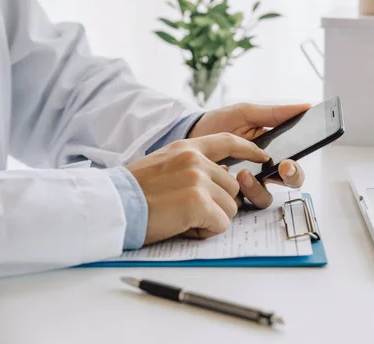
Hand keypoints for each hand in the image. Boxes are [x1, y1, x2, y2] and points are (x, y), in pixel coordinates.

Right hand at [126, 133, 268, 243]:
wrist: (112, 205)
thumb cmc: (133, 192)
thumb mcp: (163, 165)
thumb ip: (192, 166)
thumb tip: (220, 176)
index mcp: (187, 148)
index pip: (227, 141)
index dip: (248, 149)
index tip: (262, 156)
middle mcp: (196, 160)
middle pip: (232, 187)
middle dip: (217, 204)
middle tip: (188, 211)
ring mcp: (198, 180)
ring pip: (230, 208)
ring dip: (211, 219)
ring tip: (182, 218)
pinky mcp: (199, 203)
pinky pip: (221, 225)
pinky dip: (205, 232)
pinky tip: (182, 227)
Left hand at [188, 102, 310, 207]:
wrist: (188, 135)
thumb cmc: (218, 123)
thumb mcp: (246, 114)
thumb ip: (275, 113)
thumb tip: (307, 107)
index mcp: (272, 153)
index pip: (293, 167)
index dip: (296, 169)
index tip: (287, 163)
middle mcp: (263, 172)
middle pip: (287, 185)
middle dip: (288, 179)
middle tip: (280, 169)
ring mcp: (246, 185)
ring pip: (265, 198)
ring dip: (257, 187)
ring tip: (242, 173)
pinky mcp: (228, 195)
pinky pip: (239, 203)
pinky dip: (233, 191)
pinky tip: (222, 173)